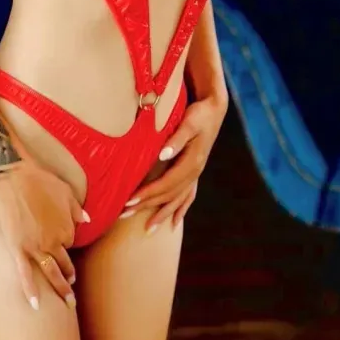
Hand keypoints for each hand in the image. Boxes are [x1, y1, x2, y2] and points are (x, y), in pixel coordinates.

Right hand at [0, 157, 89, 310]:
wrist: (15, 179)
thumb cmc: (41, 181)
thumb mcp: (66, 192)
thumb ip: (78, 209)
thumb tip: (87, 220)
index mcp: (66, 228)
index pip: (70, 242)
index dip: (66, 242)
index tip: (61, 243)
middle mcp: (53, 242)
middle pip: (64, 263)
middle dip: (70, 276)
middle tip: (73, 289)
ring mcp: (35, 248)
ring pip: (51, 273)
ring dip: (60, 288)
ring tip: (66, 302)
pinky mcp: (18, 249)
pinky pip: (25, 274)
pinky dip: (30, 290)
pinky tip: (35, 305)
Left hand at [122, 92, 227, 232]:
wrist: (215, 109)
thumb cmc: (199, 114)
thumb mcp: (189, 122)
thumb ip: (177, 139)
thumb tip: (163, 155)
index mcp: (192, 162)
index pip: (166, 183)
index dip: (148, 193)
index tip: (129, 200)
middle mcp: (195, 172)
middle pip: (169, 195)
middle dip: (147, 206)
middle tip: (124, 214)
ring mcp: (196, 174)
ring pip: (178, 200)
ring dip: (161, 214)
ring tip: (147, 229)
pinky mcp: (195, 172)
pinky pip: (187, 196)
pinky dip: (179, 210)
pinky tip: (173, 222)